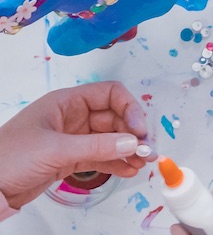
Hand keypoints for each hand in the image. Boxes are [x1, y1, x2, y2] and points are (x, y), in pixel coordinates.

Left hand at [0, 82, 153, 208]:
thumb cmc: (9, 158)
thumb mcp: (56, 149)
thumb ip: (98, 145)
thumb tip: (133, 143)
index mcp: (66, 102)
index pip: (110, 95)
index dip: (130, 108)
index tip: (139, 130)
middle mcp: (72, 117)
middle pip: (115, 118)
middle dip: (133, 134)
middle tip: (147, 152)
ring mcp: (73, 138)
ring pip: (111, 139)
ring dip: (128, 150)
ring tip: (142, 164)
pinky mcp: (71, 159)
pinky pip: (102, 156)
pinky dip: (117, 162)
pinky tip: (128, 170)